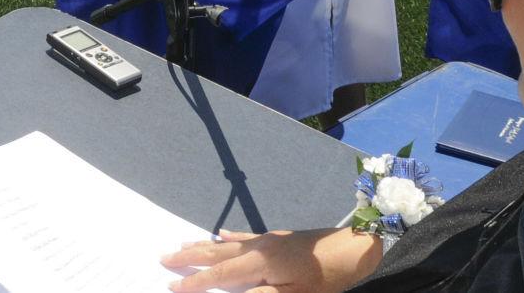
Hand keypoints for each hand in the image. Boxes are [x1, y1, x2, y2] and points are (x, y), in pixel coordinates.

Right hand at [162, 228, 382, 292]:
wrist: (360, 249)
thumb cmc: (330, 279)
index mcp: (261, 263)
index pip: (219, 277)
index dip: (194, 284)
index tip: (169, 287)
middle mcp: (260, 247)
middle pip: (217, 255)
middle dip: (190, 258)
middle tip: (163, 257)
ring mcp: (270, 240)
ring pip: (228, 245)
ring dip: (204, 246)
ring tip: (182, 244)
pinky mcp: (281, 238)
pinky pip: (247, 237)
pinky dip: (230, 238)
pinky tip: (222, 234)